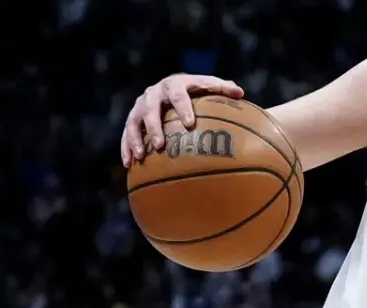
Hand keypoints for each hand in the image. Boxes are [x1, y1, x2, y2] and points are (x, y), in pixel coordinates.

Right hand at [120, 74, 245, 165]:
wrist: (170, 88)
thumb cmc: (196, 92)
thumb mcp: (208, 87)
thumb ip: (223, 88)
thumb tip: (240, 93)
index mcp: (175, 84)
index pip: (179, 95)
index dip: (183, 108)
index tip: (190, 124)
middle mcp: (154, 93)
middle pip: (151, 109)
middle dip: (154, 126)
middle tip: (160, 144)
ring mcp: (140, 106)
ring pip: (134, 121)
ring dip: (136, 138)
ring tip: (141, 156)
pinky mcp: (132, 118)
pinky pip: (127, 133)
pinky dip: (126, 147)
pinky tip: (129, 164)